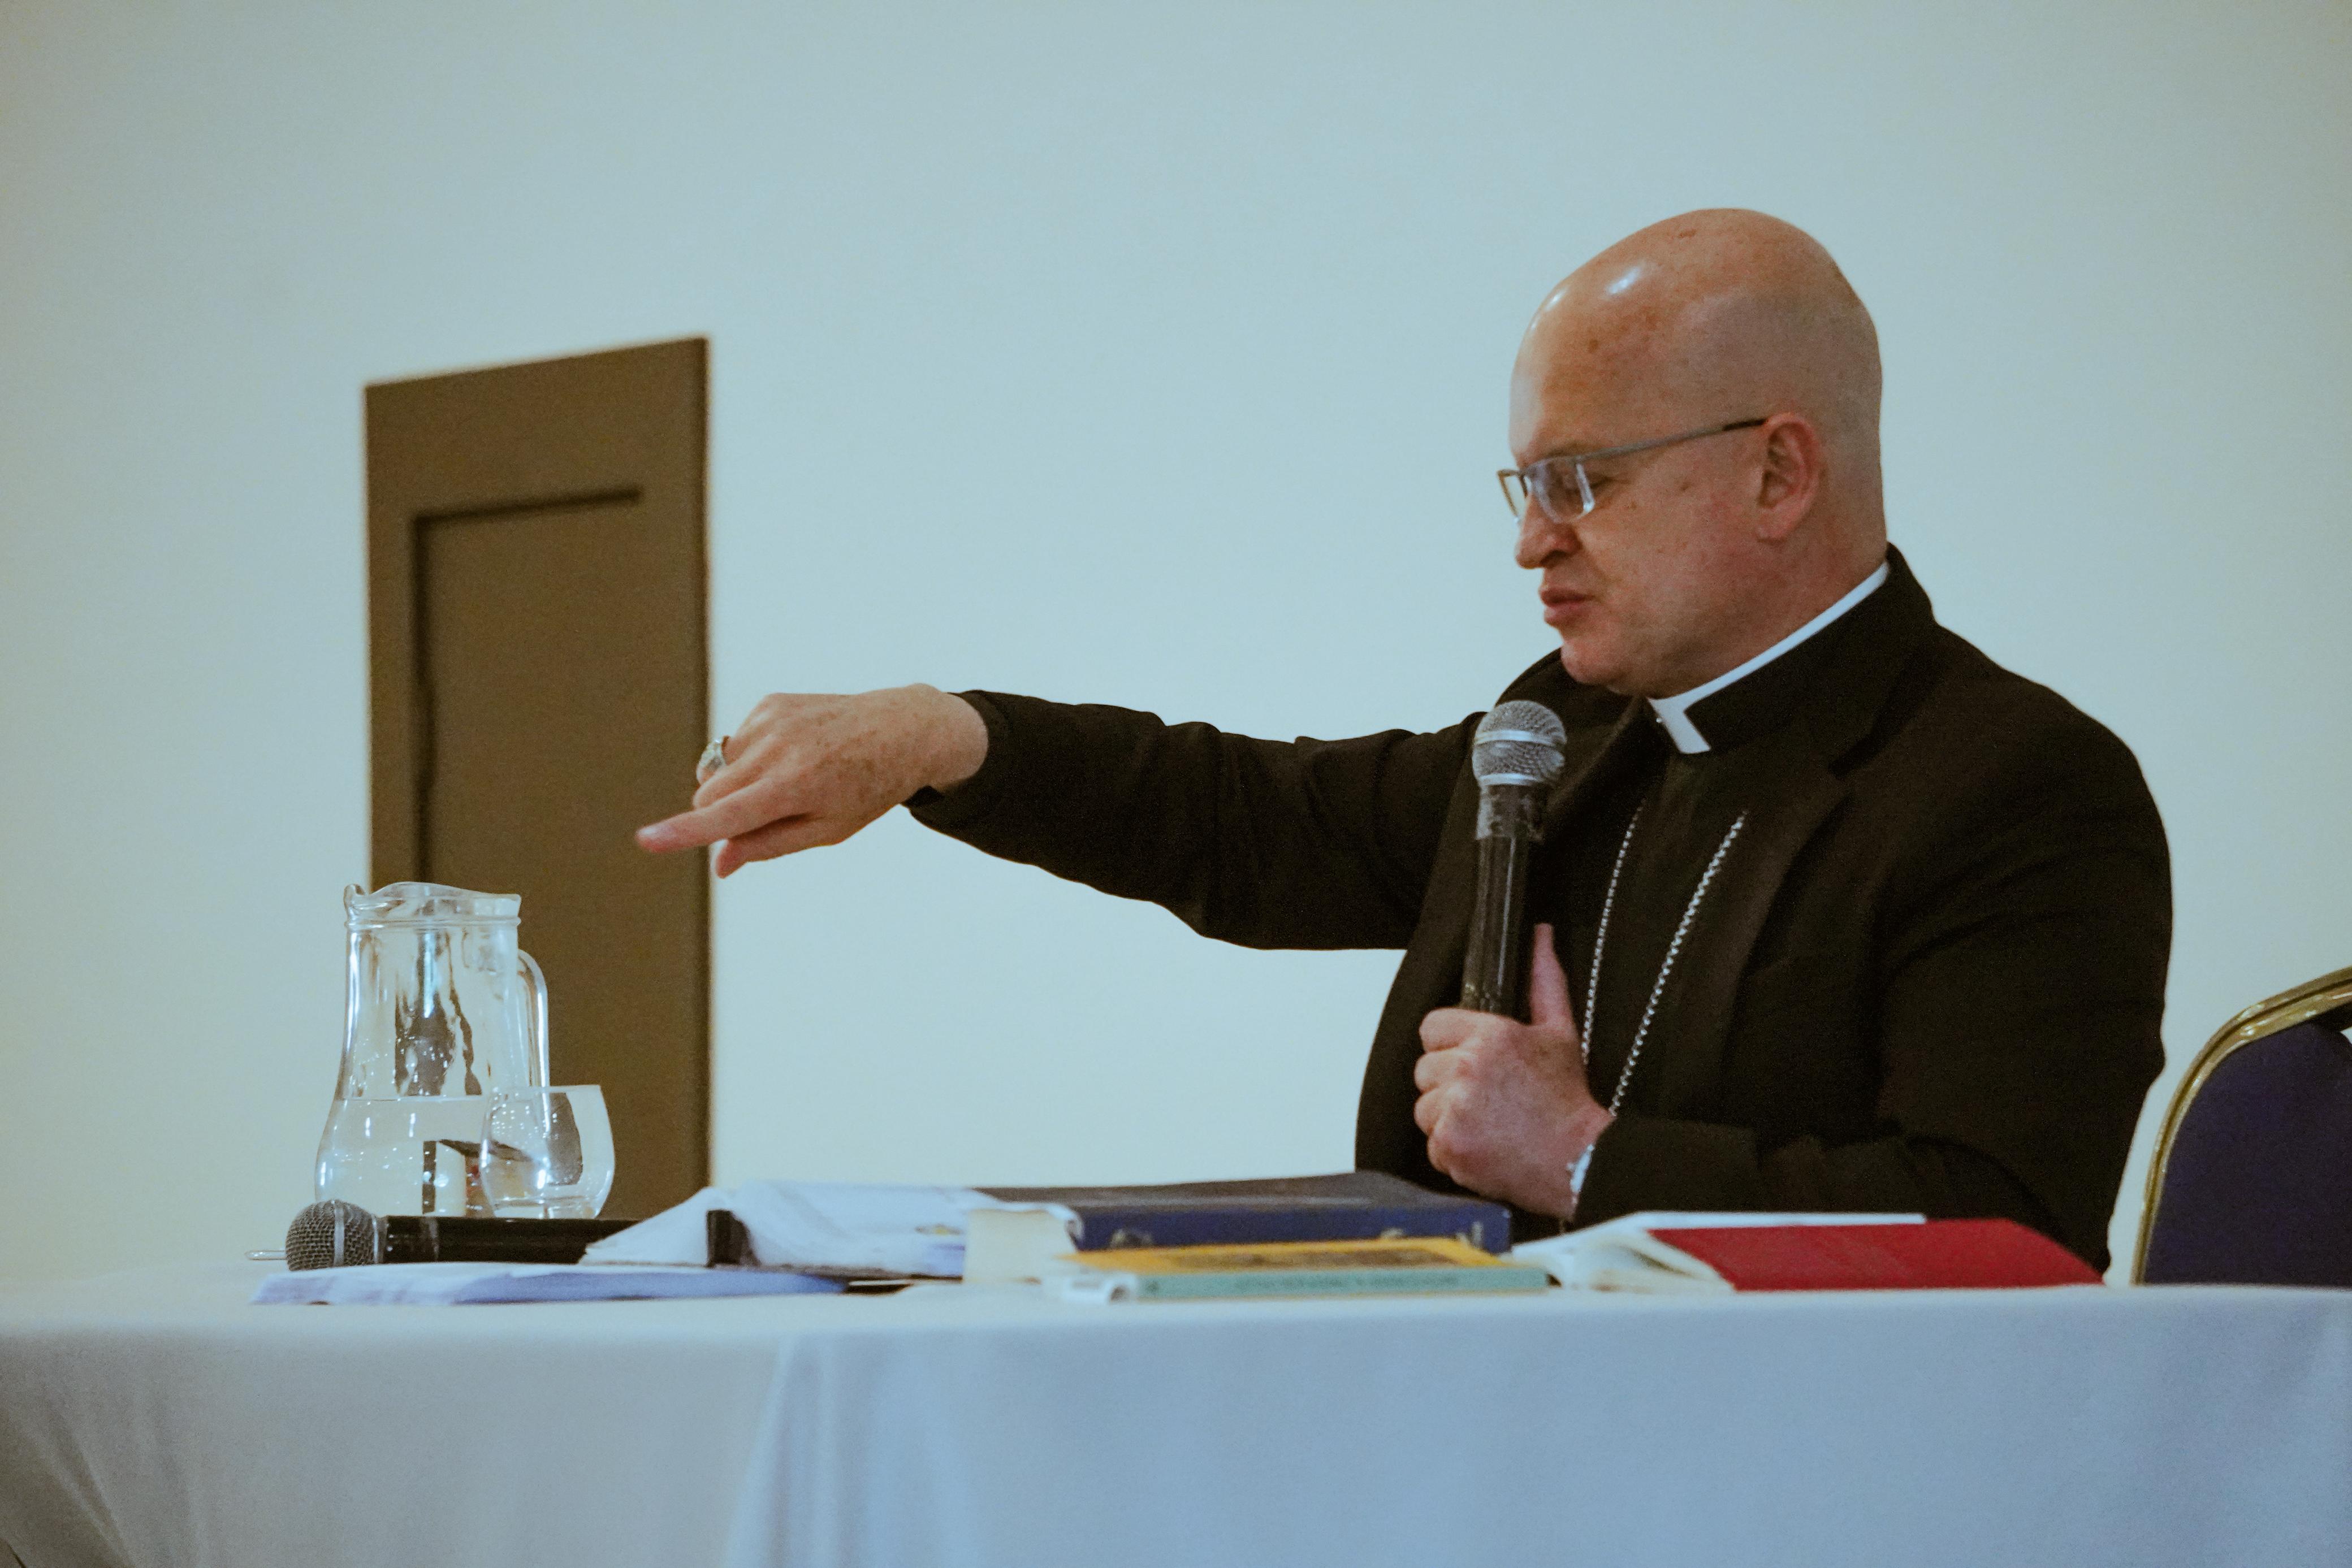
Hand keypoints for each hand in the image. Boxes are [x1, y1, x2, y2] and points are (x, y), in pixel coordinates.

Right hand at [634, 685, 988, 876]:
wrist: (903, 729)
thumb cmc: (868, 788)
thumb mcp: (827, 830)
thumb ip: (768, 846)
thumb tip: (720, 865)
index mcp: (796, 787)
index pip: (727, 816)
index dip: (682, 833)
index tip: (645, 840)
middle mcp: (778, 749)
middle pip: (708, 795)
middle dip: (719, 815)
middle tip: (767, 816)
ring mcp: (772, 720)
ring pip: (717, 770)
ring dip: (736, 785)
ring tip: (790, 780)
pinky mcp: (771, 703)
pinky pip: (735, 743)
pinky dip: (752, 758)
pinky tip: (794, 753)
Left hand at [1413, 922, 1612, 1216]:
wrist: (1579, 1160)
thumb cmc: (1568, 1100)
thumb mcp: (1560, 1032)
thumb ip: (1544, 981)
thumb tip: (1540, 935)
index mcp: (1488, 1036)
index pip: (1432, 1027)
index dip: (1450, 1045)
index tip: (1473, 1062)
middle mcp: (1466, 1069)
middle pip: (1425, 1069)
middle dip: (1448, 1084)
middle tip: (1487, 1098)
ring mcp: (1455, 1110)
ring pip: (1424, 1108)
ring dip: (1448, 1118)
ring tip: (1489, 1123)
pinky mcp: (1449, 1147)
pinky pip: (1432, 1144)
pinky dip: (1453, 1151)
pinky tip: (1485, 1147)